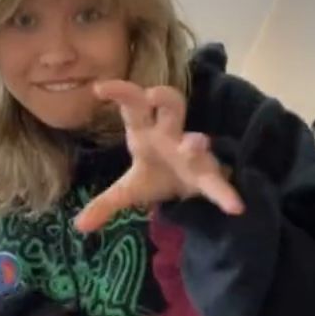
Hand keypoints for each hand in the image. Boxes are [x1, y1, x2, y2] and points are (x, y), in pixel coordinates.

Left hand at [74, 80, 244, 232]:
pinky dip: (226, 193)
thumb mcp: (128, 190)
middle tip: (153, 94)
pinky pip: (217, 183)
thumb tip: (78, 227)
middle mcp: (170, 135)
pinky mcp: (207, 176)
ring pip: (197, 140)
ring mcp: (192, 153)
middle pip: (171, 105)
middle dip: (165, 98)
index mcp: (146, 132)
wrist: (187, 188)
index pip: (133, 106)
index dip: (120, 93)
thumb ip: (105, 204)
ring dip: (196, 142)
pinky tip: (236, 207)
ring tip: (199, 143)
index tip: (98, 88)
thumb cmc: (157, 175)